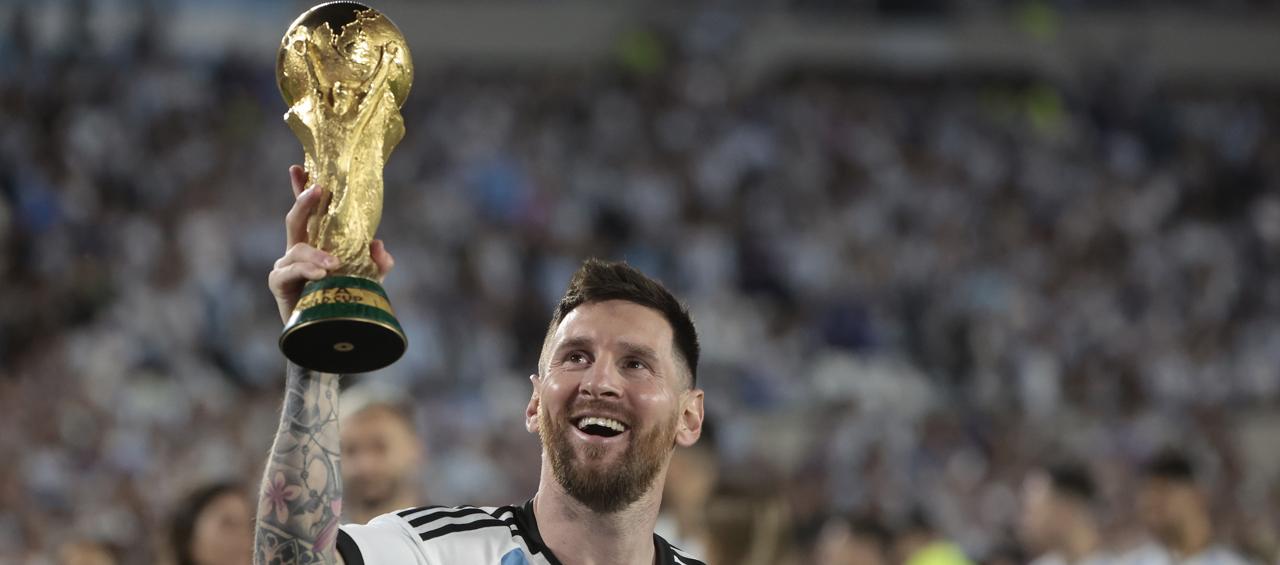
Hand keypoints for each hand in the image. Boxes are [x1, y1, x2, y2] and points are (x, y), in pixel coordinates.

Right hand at [268, 165, 394, 323]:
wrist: (329, 336)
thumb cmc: (343, 303)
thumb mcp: (368, 281)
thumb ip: (378, 264)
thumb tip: (379, 246)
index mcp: (317, 243)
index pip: (310, 212)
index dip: (303, 189)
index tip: (297, 167)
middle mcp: (299, 249)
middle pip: (295, 219)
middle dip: (304, 201)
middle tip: (318, 189)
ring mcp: (286, 265)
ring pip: (298, 248)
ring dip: (316, 254)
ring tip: (334, 266)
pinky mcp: (279, 282)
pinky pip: (289, 270)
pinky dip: (306, 270)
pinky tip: (320, 274)